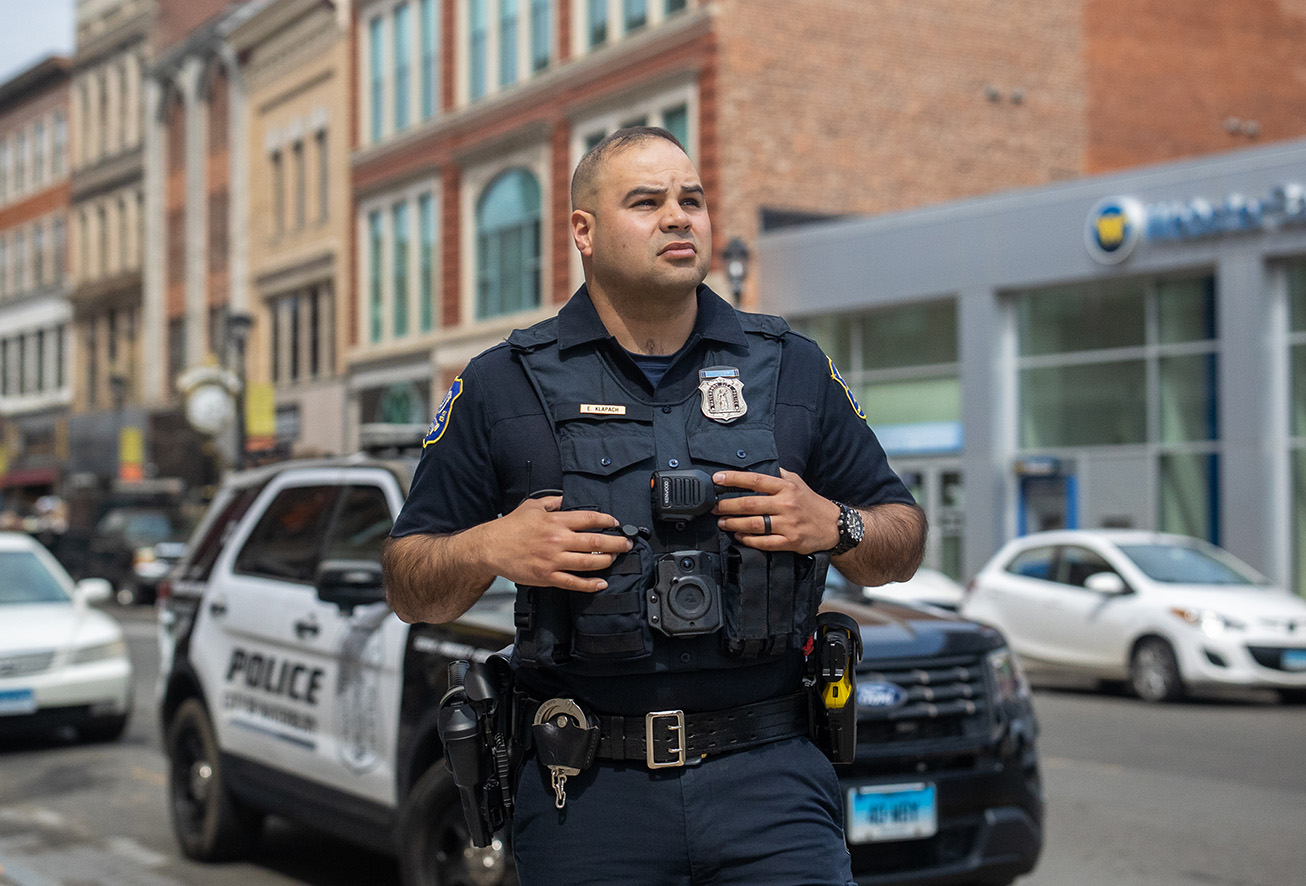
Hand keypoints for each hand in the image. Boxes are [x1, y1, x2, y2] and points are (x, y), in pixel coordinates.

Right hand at [482, 496, 632, 592]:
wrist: (490, 547)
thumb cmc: (510, 527)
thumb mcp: (532, 506)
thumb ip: (554, 502)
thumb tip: (568, 499)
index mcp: (555, 522)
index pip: (589, 519)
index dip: (608, 522)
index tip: (616, 524)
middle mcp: (558, 540)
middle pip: (596, 542)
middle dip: (616, 543)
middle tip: (627, 543)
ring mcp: (553, 560)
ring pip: (589, 562)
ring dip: (607, 561)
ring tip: (615, 558)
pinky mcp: (547, 576)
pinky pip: (574, 582)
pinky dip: (590, 584)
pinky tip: (601, 582)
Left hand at [712, 468, 840, 554]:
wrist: (833, 525)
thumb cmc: (811, 503)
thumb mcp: (797, 482)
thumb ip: (778, 474)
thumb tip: (758, 464)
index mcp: (786, 487)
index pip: (755, 480)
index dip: (734, 479)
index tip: (717, 479)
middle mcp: (786, 504)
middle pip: (750, 504)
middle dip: (727, 505)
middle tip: (713, 507)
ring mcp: (788, 524)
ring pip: (754, 524)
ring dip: (733, 523)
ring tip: (722, 522)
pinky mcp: (790, 541)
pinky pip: (764, 542)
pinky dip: (748, 540)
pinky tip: (739, 536)